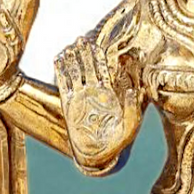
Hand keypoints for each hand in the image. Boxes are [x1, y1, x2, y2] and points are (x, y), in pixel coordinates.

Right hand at [55, 37, 138, 165]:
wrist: (99, 154)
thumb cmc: (118, 140)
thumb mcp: (130, 126)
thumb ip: (132, 108)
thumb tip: (135, 90)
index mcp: (109, 93)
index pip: (104, 70)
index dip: (100, 56)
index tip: (96, 44)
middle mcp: (94, 92)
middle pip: (88, 67)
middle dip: (84, 53)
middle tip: (80, 39)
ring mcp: (80, 97)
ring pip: (75, 73)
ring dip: (72, 60)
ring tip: (68, 47)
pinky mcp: (69, 104)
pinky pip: (63, 85)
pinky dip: (60, 72)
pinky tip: (58, 59)